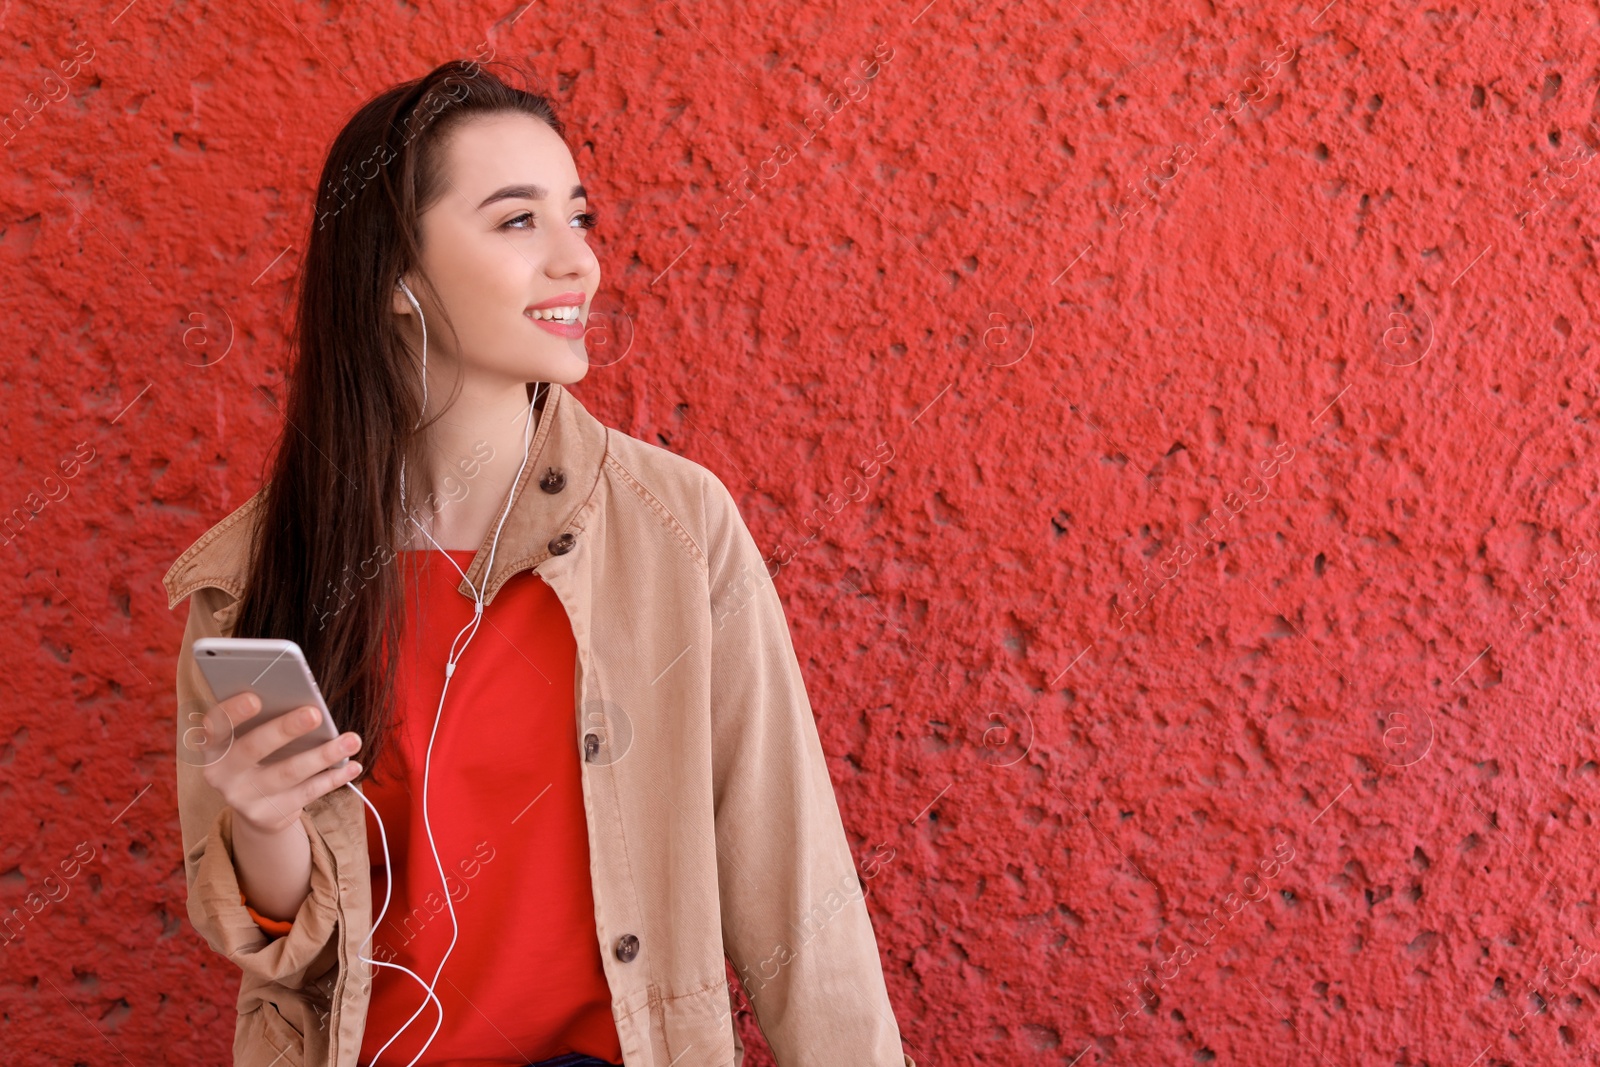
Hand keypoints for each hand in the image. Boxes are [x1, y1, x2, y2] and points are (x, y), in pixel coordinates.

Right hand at [197, 692, 363, 836]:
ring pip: (288, 772)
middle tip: (315, 713)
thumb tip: (300, 695)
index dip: (232, 712)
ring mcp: (244, 798)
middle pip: (253, 748)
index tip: (255, 697)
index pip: (215, 726)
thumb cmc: (260, 755)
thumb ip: (264, 719)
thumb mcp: (251, 738)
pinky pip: (306, 794)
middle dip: (285, 729)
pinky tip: (352, 766)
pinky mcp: (268, 815)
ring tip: (352, 740)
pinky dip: (333, 778)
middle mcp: (222, 775)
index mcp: (214, 747)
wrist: (257, 807)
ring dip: (323, 754)